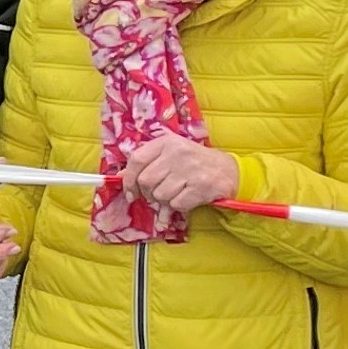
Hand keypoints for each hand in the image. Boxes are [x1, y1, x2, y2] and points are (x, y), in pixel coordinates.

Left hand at [120, 134, 241, 225]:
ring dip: (165, 201)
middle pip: (146, 181)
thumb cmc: (194, 162)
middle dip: (148, 194)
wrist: (229, 170)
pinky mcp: (201, 186)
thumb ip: (146, 163)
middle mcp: (177, 153)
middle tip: (157, 195)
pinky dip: (178, 206)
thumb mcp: (170, 155)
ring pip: (160, 195)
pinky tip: (187, 197)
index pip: (136, 160)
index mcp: (166, 142)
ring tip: (177, 193)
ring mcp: (190, 169)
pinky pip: (176, 204)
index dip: (128, 180)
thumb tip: (118, 177)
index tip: (130, 193)